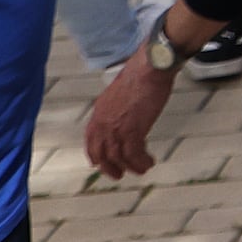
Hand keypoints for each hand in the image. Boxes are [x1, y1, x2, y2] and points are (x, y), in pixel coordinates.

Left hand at [83, 55, 171, 177]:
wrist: (150, 67)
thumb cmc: (142, 74)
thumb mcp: (121, 94)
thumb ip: (118, 108)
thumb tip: (125, 117)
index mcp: (99, 112)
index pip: (91, 140)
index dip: (96, 155)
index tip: (101, 164)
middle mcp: (103, 122)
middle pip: (101, 153)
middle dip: (109, 167)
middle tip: (120, 174)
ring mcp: (116, 127)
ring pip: (118, 157)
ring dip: (131, 166)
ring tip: (143, 168)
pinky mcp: (132, 130)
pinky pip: (134, 155)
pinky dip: (141, 161)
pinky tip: (149, 161)